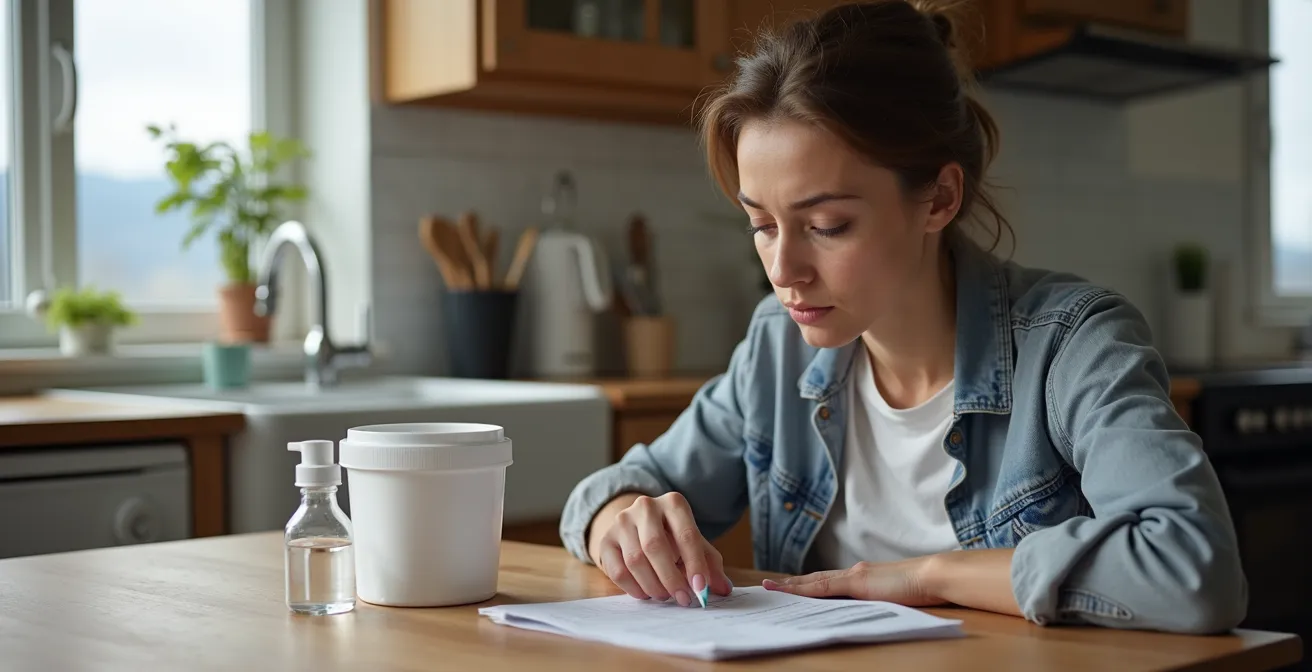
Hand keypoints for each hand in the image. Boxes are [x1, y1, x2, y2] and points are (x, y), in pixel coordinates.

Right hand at [588, 492, 733, 606]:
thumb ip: (709, 564)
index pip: (686, 534)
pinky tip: (645, 593)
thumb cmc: (673, 537)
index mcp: (673, 503)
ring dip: (653, 585)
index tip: (701, 589)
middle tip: (682, 599)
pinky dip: (633, 588)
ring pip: (635, 560)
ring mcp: (622, 521)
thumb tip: (724, 589)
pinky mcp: (606, 540)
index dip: (695, 564)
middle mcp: (646, 506)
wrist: (637, 527)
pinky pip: (617, 570)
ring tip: (664, 596)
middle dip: (671, 578)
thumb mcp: (694, 545)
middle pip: (655, 546)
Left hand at [762, 557, 945, 606]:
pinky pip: (824, 586)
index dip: (807, 584)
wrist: (932, 576)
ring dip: (792, 585)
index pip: (828, 580)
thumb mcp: (892, 596)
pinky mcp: (857, 582)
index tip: (788, 586)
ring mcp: (854, 576)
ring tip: (771, 589)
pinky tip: (791, 592)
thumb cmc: (920, 588)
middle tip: (768, 586)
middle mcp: (854, 572)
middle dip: (792, 583)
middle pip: (815, 578)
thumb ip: (876, 599)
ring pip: (815, 581)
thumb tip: (865, 609)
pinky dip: (805, 589)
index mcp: (862, 576)